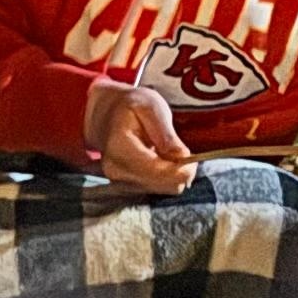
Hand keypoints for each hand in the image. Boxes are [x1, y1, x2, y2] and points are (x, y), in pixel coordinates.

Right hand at [85, 79, 199, 195]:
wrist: (105, 115)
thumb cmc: (129, 107)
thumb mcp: (151, 108)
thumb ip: (166, 135)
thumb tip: (183, 158)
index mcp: (119, 148)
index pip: (157, 171)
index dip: (181, 169)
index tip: (192, 157)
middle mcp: (115, 170)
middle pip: (162, 185)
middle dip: (179, 171)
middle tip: (181, 150)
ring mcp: (119, 181)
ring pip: (162, 189)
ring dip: (173, 174)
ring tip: (167, 151)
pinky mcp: (126, 187)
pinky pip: (157, 188)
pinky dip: (165, 176)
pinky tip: (160, 159)